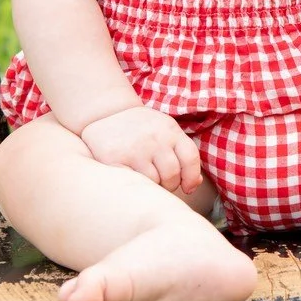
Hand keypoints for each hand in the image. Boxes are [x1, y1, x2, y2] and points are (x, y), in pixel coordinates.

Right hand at [79, 106, 202, 194]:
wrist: (106, 112)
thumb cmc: (141, 128)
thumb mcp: (165, 131)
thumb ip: (183, 154)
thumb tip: (194, 184)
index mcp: (170, 130)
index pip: (190, 159)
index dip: (191, 178)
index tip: (187, 187)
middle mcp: (154, 138)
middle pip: (172, 175)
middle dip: (169, 184)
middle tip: (160, 181)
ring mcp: (134, 149)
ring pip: (153, 181)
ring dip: (152, 184)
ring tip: (145, 176)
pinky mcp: (115, 159)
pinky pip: (134, 182)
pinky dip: (135, 183)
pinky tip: (131, 174)